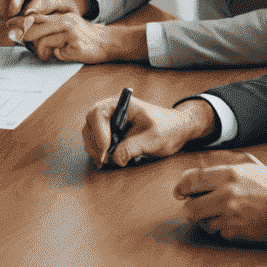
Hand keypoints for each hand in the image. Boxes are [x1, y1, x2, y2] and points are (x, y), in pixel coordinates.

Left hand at [10, 9, 146, 64]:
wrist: (107, 42)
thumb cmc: (84, 36)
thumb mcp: (67, 25)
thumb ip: (49, 26)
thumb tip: (27, 32)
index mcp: (61, 16)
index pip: (36, 17)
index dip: (20, 22)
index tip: (9, 25)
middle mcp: (64, 22)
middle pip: (34, 29)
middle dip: (25, 39)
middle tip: (24, 45)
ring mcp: (69, 34)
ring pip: (42, 43)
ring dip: (41, 52)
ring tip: (48, 55)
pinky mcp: (75, 47)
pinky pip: (56, 53)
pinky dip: (56, 56)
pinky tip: (63, 54)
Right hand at [82, 95, 215, 168]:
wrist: (176, 130)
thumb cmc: (167, 128)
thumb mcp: (153, 138)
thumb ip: (134, 146)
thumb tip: (115, 158)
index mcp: (121, 104)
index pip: (98, 113)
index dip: (98, 132)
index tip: (106, 149)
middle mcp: (112, 110)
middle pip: (90, 123)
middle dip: (94, 143)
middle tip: (105, 160)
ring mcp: (110, 121)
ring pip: (90, 133)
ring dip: (95, 149)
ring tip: (107, 161)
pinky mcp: (111, 132)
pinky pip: (96, 140)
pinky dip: (98, 152)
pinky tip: (105, 161)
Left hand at [174, 160, 266, 242]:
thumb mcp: (249, 165)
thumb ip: (223, 166)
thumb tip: (196, 172)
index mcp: (228, 175)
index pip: (191, 180)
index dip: (181, 187)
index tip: (179, 192)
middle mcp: (227, 195)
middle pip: (190, 207)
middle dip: (190, 208)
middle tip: (195, 207)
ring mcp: (232, 216)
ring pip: (203, 223)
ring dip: (207, 220)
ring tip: (218, 214)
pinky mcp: (238, 232)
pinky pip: (219, 234)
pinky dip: (222, 230)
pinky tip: (232, 222)